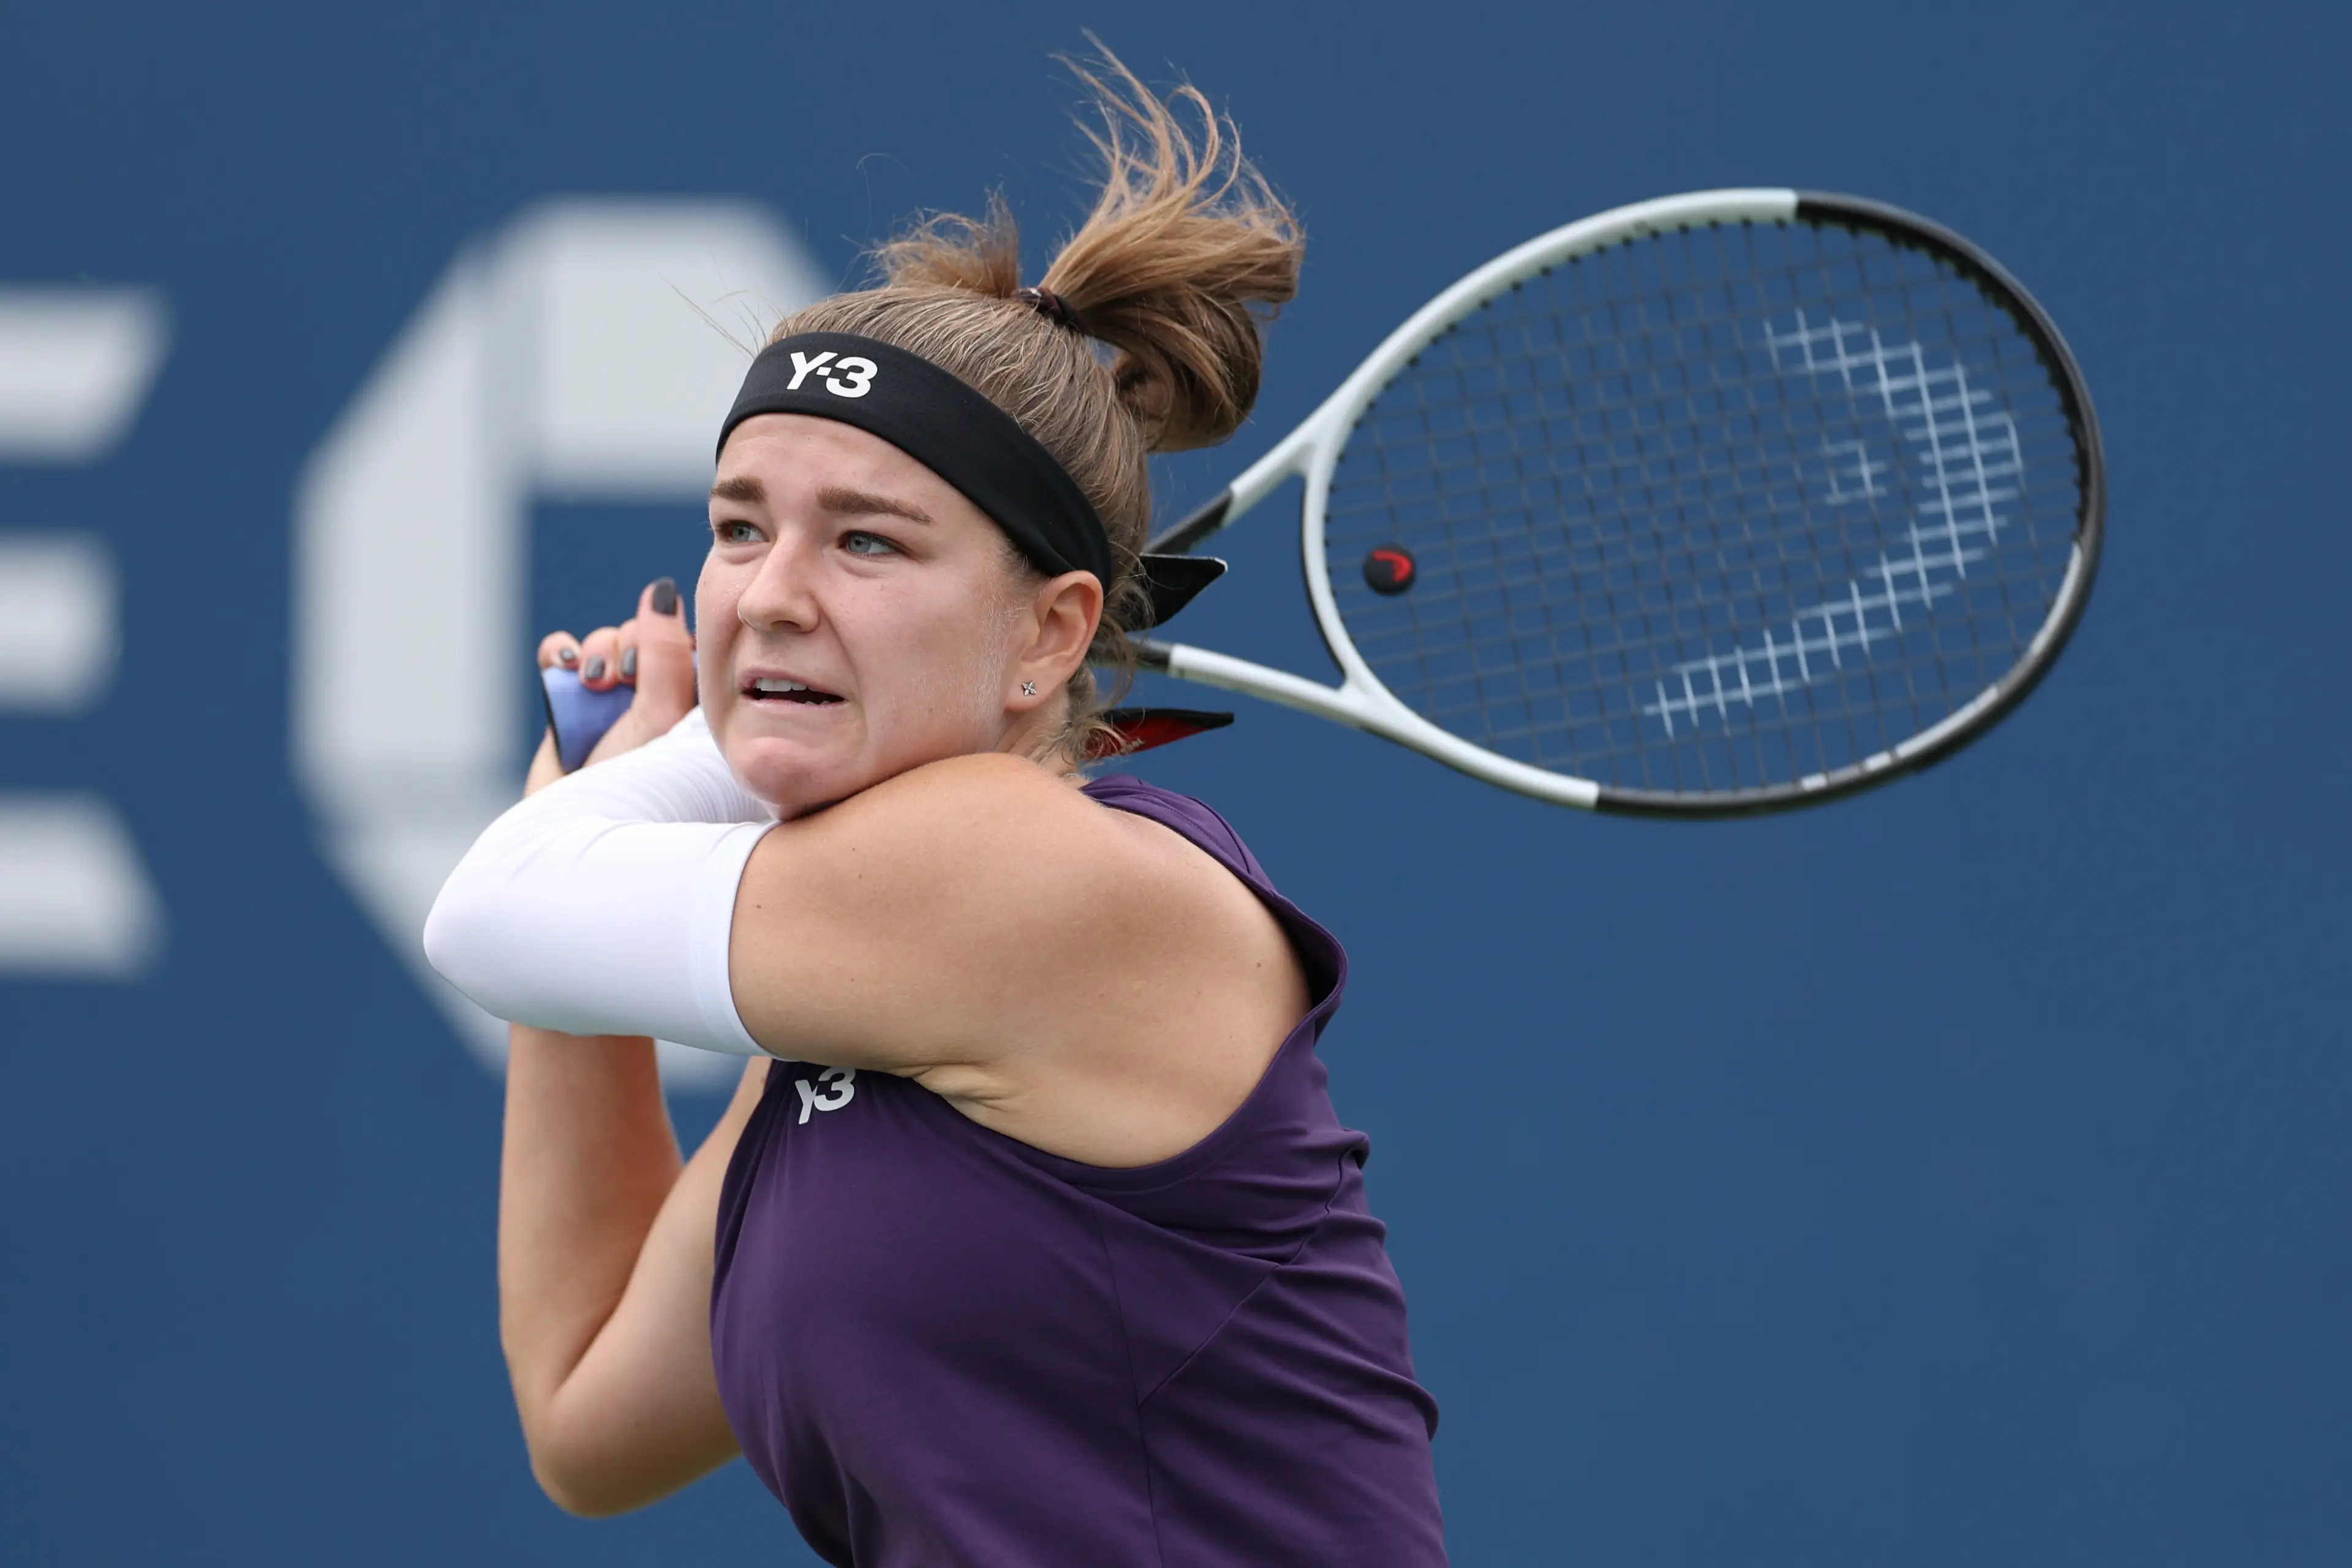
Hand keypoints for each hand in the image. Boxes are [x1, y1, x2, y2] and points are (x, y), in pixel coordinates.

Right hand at [526, 577, 696, 794]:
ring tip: (595, 683)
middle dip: (632, 648)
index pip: (690, 645)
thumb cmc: (627, 784)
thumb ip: (666, 654)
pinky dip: (561, 650)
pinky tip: (566, 665)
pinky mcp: (567, 701)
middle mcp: (652, 699)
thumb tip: (662, 593)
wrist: (565, 825)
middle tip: (625, 680)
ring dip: (599, 652)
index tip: (661, 668)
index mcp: (691, 706)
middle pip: (646, 636)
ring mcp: (608, 700)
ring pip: (606, 640)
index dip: (674, 641)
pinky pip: (563, 651)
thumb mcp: (658, 719)